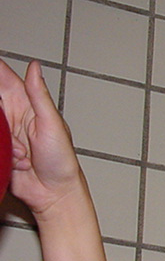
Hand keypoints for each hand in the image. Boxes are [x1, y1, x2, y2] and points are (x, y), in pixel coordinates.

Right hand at [0, 59, 83, 216]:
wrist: (55, 194)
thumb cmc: (62, 161)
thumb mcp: (52, 124)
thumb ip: (39, 95)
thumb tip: (34, 67)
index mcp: (27, 104)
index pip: (3, 78)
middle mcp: (12, 116)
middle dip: (0, 119)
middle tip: (19, 138)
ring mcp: (3, 134)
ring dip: (6, 143)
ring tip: (25, 155)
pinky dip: (4, 155)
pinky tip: (20, 164)